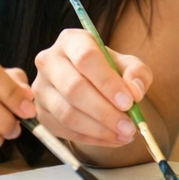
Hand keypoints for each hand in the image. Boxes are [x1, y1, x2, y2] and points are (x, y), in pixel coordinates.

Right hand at [32, 29, 152, 147]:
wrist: (91, 83)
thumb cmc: (109, 69)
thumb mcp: (128, 64)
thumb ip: (137, 73)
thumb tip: (134, 92)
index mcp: (71, 40)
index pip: (86, 58)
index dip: (107, 82)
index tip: (129, 102)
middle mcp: (49, 61)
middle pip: (73, 88)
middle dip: (104, 111)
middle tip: (129, 126)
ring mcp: (41, 88)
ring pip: (67, 113)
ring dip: (99, 129)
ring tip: (124, 135)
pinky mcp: (41, 112)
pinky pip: (64, 130)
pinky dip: (91, 138)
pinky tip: (112, 139)